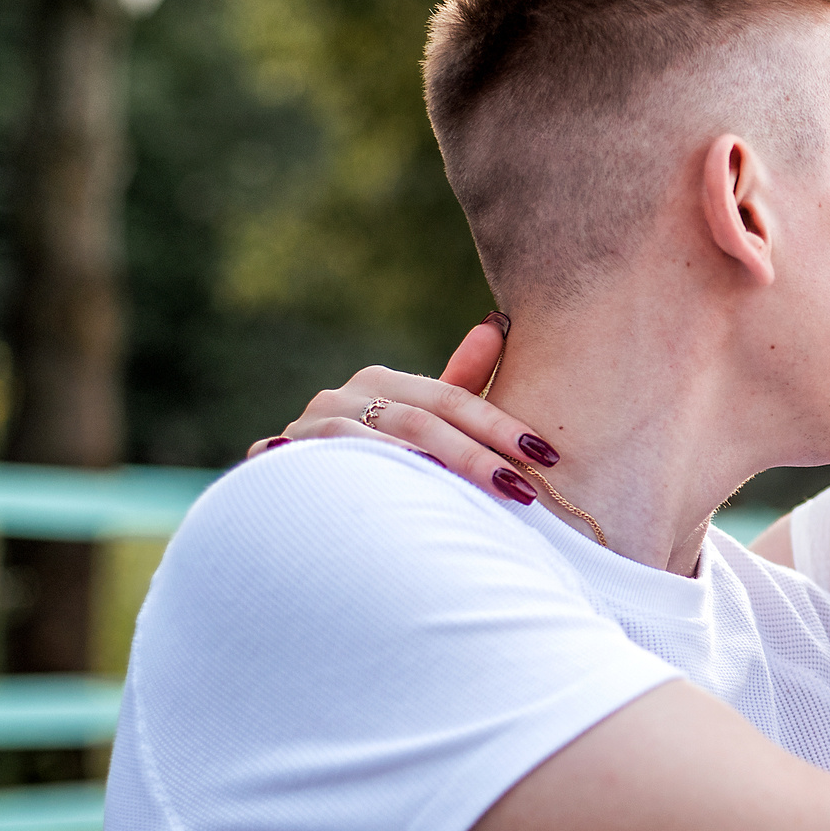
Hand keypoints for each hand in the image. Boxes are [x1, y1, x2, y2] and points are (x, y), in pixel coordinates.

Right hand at [244, 313, 549, 503]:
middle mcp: (342, 396)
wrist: (287, 507)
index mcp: (380, 382)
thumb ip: (457, 381)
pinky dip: (372, 479)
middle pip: (422, 422)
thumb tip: (496, 323)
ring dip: (436, 474)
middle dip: (478, 457)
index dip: (501, 426)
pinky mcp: (280, 464)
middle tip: (526, 489)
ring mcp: (308, 428)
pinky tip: (410, 501)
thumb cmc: (366, 462)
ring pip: (382, 445)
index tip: (549, 455)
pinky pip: (333, 469)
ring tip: (480, 502)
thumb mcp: (415, 422)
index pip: (452, 399)